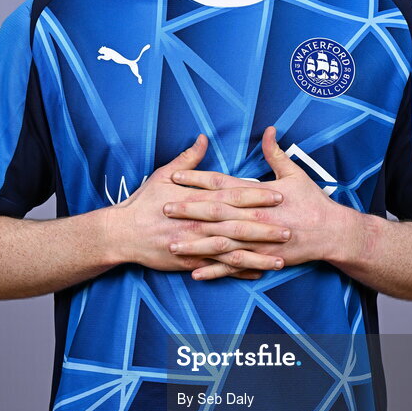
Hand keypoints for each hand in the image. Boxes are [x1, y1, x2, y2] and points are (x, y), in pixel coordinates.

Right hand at [110, 133, 288, 278]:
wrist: (122, 233)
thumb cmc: (143, 202)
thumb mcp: (163, 175)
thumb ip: (189, 159)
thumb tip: (203, 138)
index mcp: (196, 199)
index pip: (232, 195)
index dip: (256, 195)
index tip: (278, 194)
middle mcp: (199, 222)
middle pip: (238, 224)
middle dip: (265, 227)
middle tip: (289, 229)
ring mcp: (195, 243)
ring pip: (232, 250)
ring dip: (258, 254)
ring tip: (281, 258)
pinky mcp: (190, 261)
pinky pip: (219, 268)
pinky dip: (238, 271)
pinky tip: (257, 272)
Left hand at [165, 125, 360, 279]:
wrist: (331, 233)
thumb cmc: (313, 202)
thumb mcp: (295, 174)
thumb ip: (276, 153)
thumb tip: (268, 130)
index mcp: (258, 194)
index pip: (221, 184)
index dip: (197, 179)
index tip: (175, 176)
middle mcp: (254, 216)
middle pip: (215, 212)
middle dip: (187, 210)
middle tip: (164, 208)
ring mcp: (257, 240)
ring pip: (220, 242)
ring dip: (195, 243)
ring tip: (172, 244)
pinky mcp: (262, 258)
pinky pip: (234, 266)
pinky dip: (214, 270)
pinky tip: (195, 271)